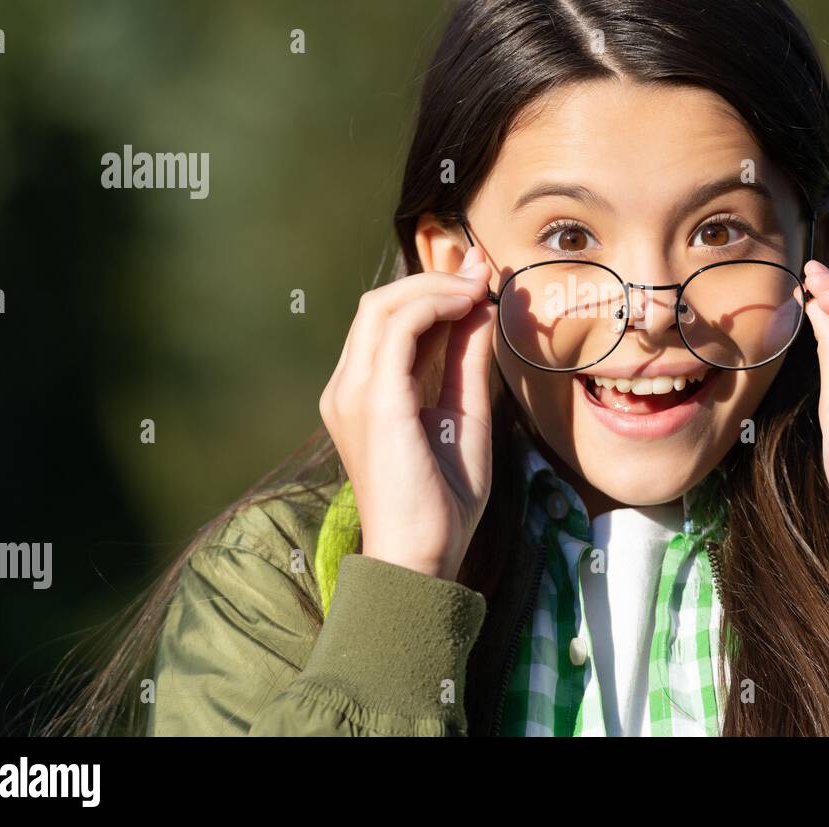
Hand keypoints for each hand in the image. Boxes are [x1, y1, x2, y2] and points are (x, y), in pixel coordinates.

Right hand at [318, 246, 495, 580]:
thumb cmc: (442, 501)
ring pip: (383, 306)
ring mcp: (353, 392)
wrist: (423, 557)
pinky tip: (467, 305)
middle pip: (379, 305)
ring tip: (478, 287)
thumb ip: (466, 361)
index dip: (431, 291)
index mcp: (362, 395)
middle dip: (432, 280)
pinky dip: (433, 305)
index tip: (478, 277)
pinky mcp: (374, 400)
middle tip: (481, 270)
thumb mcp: (464, 416)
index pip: (387, 323)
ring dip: (434, 287)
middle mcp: (347, 388)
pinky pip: (398, 329)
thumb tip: (479, 308)